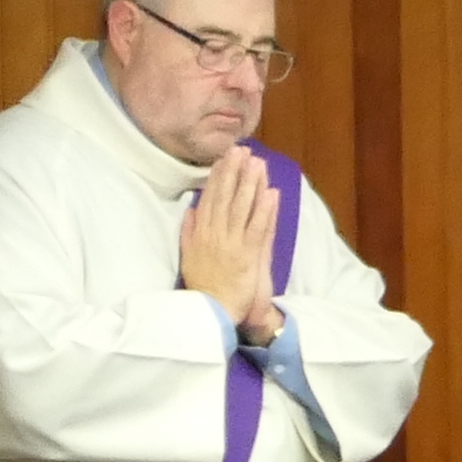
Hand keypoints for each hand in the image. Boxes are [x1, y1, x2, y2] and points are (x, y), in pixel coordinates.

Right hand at [178, 149, 280, 340]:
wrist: (213, 312)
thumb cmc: (206, 286)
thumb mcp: (190, 255)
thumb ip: (190, 232)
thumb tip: (191, 210)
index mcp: (201, 233)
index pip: (211, 198)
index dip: (218, 176)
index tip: (224, 157)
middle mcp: (215, 234)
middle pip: (225, 197)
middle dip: (234, 172)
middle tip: (241, 150)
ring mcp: (232, 244)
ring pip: (242, 208)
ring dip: (251, 184)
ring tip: (257, 163)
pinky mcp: (248, 256)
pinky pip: (258, 228)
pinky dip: (265, 210)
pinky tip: (271, 193)